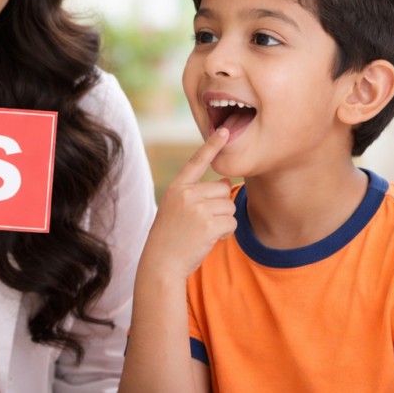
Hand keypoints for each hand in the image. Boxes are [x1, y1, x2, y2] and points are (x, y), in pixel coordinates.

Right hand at [141, 128, 236, 280]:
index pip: (197, 161)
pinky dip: (226, 232)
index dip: (213, 145)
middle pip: (222, 188)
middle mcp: (186, 194)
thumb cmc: (171, 236)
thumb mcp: (175, 208)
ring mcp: (197, 209)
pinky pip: (232, 222)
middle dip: (220, 205)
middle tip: (202, 221)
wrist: (162, 262)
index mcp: (176, 187)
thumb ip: (196, 193)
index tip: (226, 130)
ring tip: (204, 231)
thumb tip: (228, 183)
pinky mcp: (208, 225)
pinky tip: (209, 239)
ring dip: (223, 220)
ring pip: (229, 205)